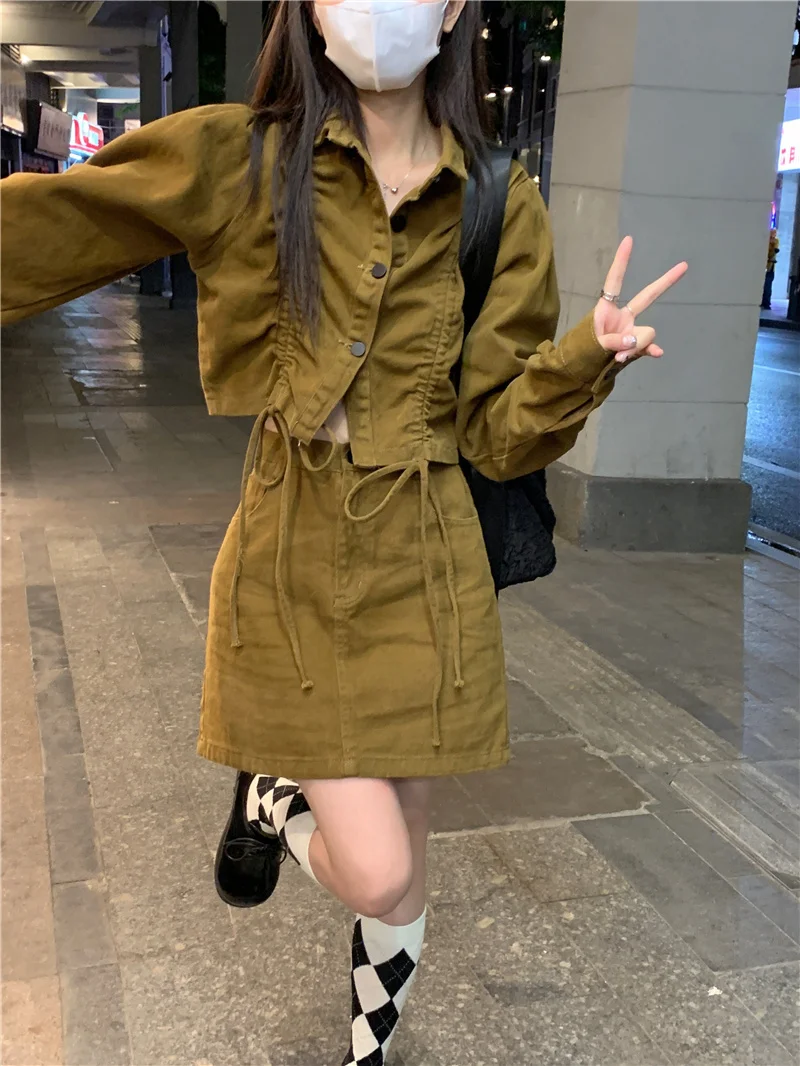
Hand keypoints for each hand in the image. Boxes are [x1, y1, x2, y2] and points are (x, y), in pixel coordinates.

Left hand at [594, 237, 687, 363]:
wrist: (584, 367)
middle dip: (666, 282)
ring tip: (618, 356)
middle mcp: (623, 316)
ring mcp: (632, 330)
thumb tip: (634, 340)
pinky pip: (650, 346)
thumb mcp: (594, 344)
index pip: (615, 281)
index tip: (629, 240)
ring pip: (646, 333)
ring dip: (635, 346)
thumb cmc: (584, 350)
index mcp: (607, 308)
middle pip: (648, 296)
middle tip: (684, 266)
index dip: (621, 261)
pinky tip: (657, 353)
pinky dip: (651, 350)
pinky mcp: (637, 345)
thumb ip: (614, 341)